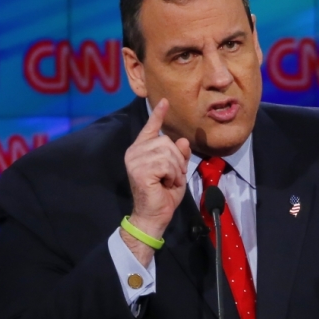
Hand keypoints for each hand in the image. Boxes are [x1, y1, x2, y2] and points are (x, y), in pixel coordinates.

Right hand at [122, 99, 190, 264]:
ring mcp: (135, 160)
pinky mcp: (140, 170)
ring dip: (175, 169)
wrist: (153, 216)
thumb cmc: (163, 195)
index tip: (165, 102)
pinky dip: (172, 175)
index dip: (158, 115)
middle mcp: (135, 152)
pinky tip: (166, 184)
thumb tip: (183, 141)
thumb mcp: (176, 172)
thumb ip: (179, 155)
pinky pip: (166, 164)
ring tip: (169, 181)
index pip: (150, 128)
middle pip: (166, 142)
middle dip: (177, 159)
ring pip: (168, 152)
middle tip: (173, 176)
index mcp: (141, 150)